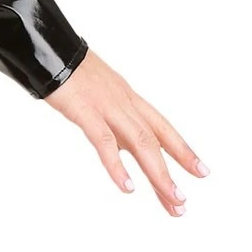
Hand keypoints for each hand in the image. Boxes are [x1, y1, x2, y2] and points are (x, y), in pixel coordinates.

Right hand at [45, 49, 207, 216]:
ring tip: (172, 199)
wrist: (50, 50)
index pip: (162, 128)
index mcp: (128, 99)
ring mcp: (107, 107)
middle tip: (184, 202)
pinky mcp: (85, 111)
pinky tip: (128, 188)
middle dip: (174, 171)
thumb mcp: (98, 93)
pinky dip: (117, 166)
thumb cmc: (68, 72)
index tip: (201, 171)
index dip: (183, 150)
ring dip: (159, 174)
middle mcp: (125, 104)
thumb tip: (116, 143)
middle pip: (156, 140)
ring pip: (141, 143)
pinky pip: (104, 142)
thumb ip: (110, 117)